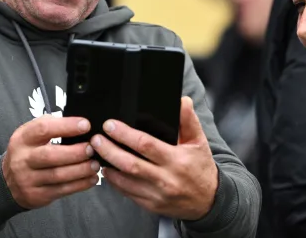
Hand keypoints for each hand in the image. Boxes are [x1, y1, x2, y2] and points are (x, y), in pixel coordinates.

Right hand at [3, 115, 99, 208]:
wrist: (8, 183)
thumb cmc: (29, 152)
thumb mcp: (32, 135)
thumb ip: (52, 127)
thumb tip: (82, 124)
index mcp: (23, 139)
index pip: (43, 129)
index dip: (66, 126)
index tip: (86, 125)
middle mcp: (22, 159)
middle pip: (50, 155)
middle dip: (75, 152)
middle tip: (92, 148)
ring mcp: (28, 180)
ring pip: (57, 175)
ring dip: (81, 170)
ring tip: (95, 164)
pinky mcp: (36, 196)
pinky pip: (62, 190)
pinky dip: (80, 184)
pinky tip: (92, 178)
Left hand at [91, 96, 217, 219]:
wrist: (208, 201)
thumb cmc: (201, 167)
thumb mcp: (199, 141)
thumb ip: (189, 120)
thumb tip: (182, 100)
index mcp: (177, 160)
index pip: (146, 145)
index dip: (125, 134)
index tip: (111, 125)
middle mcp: (166, 179)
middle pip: (130, 164)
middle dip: (109, 150)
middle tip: (96, 139)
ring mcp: (157, 194)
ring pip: (125, 180)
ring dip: (108, 166)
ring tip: (97, 152)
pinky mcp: (150, 205)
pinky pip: (127, 193)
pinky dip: (114, 181)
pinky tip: (107, 169)